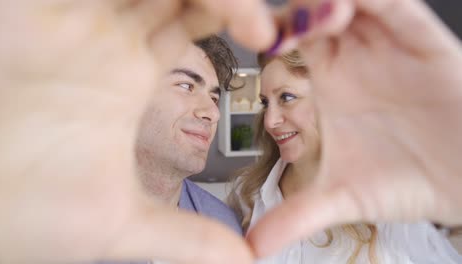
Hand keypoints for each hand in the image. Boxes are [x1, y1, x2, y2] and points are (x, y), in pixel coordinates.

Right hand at [0, 1, 274, 262]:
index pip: (195, 18)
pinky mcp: (31, 9)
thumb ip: (188, 239)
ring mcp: (72, 18)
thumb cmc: (30, 216)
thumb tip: (245, 260)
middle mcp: (105, 36)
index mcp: (129, 72)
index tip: (269, 37)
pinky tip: (187, 1)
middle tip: (260, 22)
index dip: (237, 16)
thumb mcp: (122, 223)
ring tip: (244, 13)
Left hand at [247, 0, 461, 257]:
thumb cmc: (404, 180)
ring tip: (311, 22)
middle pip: (309, 9)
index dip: (265, 32)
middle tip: (272, 29)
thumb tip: (252, 246)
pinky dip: (371, 1)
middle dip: (288, 12)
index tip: (249, 44)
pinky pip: (393, 5)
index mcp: (325, 82)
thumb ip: (295, 216)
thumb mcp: (341, 197)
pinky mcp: (419, 39)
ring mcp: (383, 43)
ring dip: (321, 2)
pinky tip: (347, 10)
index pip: (285, 37)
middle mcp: (351, 56)